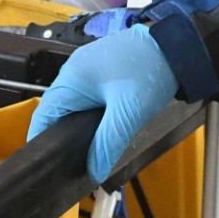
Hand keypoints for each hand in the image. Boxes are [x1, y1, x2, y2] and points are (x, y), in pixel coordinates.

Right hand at [27, 23, 179, 183]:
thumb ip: (107, 145)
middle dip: (60, 138)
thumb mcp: (128, 114)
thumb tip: (92, 174)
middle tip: (69, 166)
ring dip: (76, 127)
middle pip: (56, 112)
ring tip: (84, 153)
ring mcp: (86, 67)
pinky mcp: (101, 69)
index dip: (42, 143)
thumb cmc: (149, 73)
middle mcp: (72, 71)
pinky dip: (88, 115)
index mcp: (71, 78)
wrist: (177, 44)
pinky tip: (99, 131)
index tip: (48, 168)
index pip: (43, 116)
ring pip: (72, 105)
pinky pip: (85, 97)